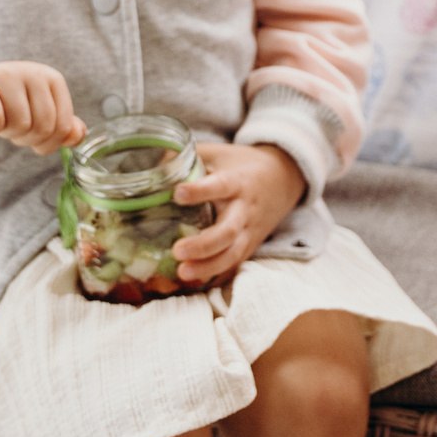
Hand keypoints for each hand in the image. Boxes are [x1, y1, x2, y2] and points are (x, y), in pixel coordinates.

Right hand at [0, 61, 85, 152]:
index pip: (63, 126)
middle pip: (43, 127)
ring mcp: (6, 75)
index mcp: (53, 79)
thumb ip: (63, 126)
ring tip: (2, 121)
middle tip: (14, 130)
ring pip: (19, 125)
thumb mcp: (39, 113)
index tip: (36, 140)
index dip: (49, 144)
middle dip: (27, 140)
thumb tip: (79, 136)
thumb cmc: (9, 105)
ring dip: (8, 134)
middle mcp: (33, 72)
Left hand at [170, 142, 305, 285]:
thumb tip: (152, 164)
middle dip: (204, 244)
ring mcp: (249, 231)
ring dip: (208, 266)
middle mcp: (245, 209)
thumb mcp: (219, 154)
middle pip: (228, 231)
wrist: (284, 178)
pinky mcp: (249, 246)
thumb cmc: (242, 165)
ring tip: (183, 272)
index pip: (220, 186)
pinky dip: (216, 275)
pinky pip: (234, 265)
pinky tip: (194, 282)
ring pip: (232, 254)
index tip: (178, 194)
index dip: (200, 191)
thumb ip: (189, 157)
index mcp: (238, 181)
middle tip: (177, 250)